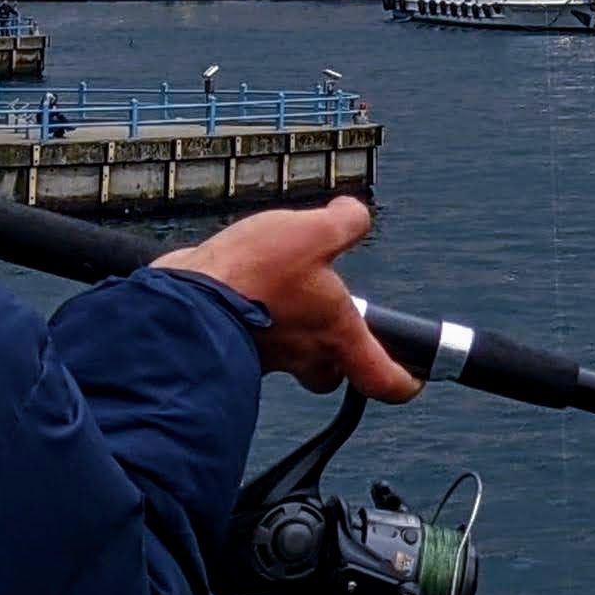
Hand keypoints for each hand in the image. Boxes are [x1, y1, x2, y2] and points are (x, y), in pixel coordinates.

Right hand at [157, 197, 420, 399]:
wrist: (181, 301)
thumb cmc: (250, 279)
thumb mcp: (314, 232)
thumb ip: (344, 222)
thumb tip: (353, 214)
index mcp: (335, 333)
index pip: (381, 376)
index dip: (403, 381)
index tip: (414, 379)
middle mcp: (302, 353)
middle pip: (332, 370)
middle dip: (338, 352)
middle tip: (338, 320)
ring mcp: (265, 353)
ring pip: (291, 353)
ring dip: (294, 325)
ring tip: (288, 283)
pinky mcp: (232, 342)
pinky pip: (255, 334)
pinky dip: (256, 313)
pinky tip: (249, 282)